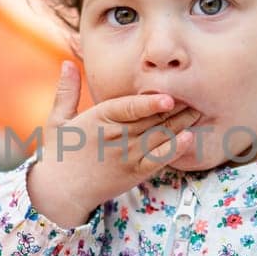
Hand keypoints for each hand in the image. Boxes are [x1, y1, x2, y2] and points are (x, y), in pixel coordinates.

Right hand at [27, 61, 200, 226]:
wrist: (60, 192)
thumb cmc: (59, 154)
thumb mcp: (57, 119)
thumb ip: (67, 91)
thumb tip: (66, 62)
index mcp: (97, 119)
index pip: (127, 108)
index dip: (149, 103)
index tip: (168, 96)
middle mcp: (114, 137)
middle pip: (149, 119)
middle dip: (175, 107)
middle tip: (197, 93)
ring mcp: (126, 156)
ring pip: (158, 136)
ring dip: (181, 123)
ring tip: (199, 110)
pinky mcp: (134, 173)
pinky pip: (158, 160)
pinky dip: (174, 149)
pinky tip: (189, 139)